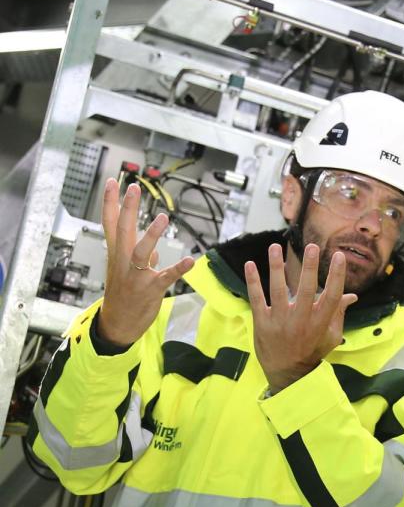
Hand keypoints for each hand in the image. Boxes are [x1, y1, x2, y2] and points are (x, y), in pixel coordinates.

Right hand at [97, 179, 194, 346]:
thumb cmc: (123, 296)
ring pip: (141, 251)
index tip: (113, 182)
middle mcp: (123, 262)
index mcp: (117, 255)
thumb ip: (140, 257)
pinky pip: (166, 277)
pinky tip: (190, 260)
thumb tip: (153, 249)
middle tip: (133, 187)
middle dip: (127, 208)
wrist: (117, 325)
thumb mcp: (126, 272)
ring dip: (151, 235)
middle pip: (123, 230)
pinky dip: (178, 268)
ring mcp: (136, 276)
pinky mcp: (150, 289)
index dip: (111, 203)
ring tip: (162, 217)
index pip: (111, 224)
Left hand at [244, 242, 357, 392]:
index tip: (339, 256)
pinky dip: (253, 281)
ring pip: (278, 290)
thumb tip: (352, 295)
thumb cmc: (312, 351)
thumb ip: (339, 313)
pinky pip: (256, 299)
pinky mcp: (262, 323)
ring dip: (276, 268)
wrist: (287, 373)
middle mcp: (301, 321)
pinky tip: (250, 264)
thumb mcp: (331, 336)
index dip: (337, 276)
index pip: (332, 296)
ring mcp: (280, 322)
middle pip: (307, 290)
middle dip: (310, 267)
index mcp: (320, 323)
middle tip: (312, 247)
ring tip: (275, 247)